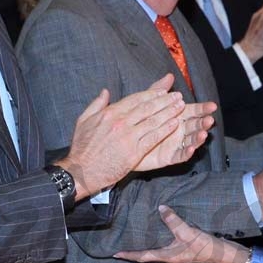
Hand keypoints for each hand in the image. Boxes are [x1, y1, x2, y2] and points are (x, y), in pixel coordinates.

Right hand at [59, 75, 185, 197]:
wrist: (82, 171)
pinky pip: (153, 138)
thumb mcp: (84, 120)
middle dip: (165, 101)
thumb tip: (105, 92)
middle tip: (178, 96)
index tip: (163, 91)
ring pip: (153, 121)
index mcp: (110, 113)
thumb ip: (96, 104)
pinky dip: (165, 130)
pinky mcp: (134, 152)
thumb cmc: (82, 147)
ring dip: (169, 113)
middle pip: (147, 108)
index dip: (152, 94)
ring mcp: (128, 137)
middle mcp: (121, 122)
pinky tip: (174, 124)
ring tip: (180, 107)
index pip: (135, 99)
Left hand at [115, 205, 247, 262]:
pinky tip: (156, 231)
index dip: (129, 255)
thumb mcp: (187, 232)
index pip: (143, 256)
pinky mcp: (182, 248)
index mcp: (167, 256)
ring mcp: (175, 253)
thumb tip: (160, 208)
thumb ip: (173, 221)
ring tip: (134, 236)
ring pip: (155, 248)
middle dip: (134, 250)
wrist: (222, 252)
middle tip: (120, 243)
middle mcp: (169, 256)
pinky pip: (164, 244)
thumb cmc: (204, 246)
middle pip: (146, 253)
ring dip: (144, 244)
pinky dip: (156, 238)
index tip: (115, 254)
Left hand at [133, 98, 215, 171]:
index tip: (212, 106)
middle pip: (196, 125)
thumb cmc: (140, 121)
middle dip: (203, 123)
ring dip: (198, 137)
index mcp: (178, 115)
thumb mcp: (148, 104)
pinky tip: (191, 149)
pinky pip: (180, 155)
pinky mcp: (169, 156)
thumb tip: (170, 75)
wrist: (126, 142)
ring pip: (191, 140)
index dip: (203, 108)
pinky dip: (187, 152)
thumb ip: (159, 91)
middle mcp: (180, 129)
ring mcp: (176, 143)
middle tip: (209, 120)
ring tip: (203, 134)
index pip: (194, 111)